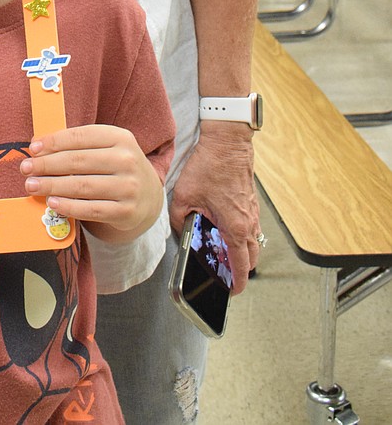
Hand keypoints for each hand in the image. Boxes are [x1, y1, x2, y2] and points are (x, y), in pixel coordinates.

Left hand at [20, 124, 164, 241]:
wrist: (149, 196)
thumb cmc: (116, 166)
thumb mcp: (106, 147)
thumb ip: (78, 145)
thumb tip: (39, 146)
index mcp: (120, 137)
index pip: (81, 136)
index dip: (54, 141)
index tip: (33, 147)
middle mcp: (127, 160)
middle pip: (78, 161)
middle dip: (47, 165)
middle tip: (26, 168)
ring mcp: (129, 187)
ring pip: (82, 186)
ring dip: (52, 186)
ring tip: (33, 186)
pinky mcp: (126, 211)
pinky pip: (91, 210)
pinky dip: (68, 207)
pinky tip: (52, 203)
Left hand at [169, 122, 259, 292]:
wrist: (227, 141)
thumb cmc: (209, 166)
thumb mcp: (184, 196)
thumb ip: (180, 220)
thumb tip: (182, 231)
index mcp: (235, 227)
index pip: (241, 265)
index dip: (237, 282)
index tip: (231, 291)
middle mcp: (248, 223)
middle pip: (251, 258)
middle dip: (240, 269)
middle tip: (224, 272)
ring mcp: (252, 212)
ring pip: (252, 242)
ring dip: (240, 250)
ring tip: (222, 251)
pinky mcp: (250, 202)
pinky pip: (250, 227)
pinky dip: (241, 234)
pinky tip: (223, 227)